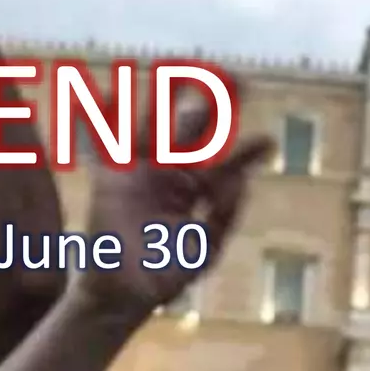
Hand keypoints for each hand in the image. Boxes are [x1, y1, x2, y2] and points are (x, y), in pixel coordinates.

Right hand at [74, 104, 274, 317]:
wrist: (124, 293)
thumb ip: (224, 217)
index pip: (225, 167)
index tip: (270, 143)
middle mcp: (169, 175)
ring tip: (182, 77)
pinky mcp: (109, 181)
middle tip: (238, 83)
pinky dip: (99, 124)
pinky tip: (109, 96)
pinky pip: (102, 149)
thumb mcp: (206, 250)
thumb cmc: (166, 274)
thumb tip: (241, 182)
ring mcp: (139, 174)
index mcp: (195, 192)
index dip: (247, 154)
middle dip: (213, 110)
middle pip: (193, 135)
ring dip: (167, 103)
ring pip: (155, 131)